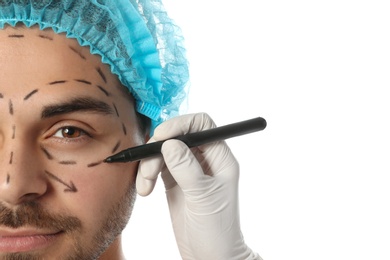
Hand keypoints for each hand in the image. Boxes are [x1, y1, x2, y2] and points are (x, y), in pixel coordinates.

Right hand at [136, 113, 260, 259]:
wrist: (210, 255)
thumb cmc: (217, 228)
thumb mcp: (203, 197)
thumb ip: (186, 168)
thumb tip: (170, 142)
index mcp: (220, 158)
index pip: (202, 125)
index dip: (181, 124)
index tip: (162, 136)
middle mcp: (205, 160)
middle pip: (179, 136)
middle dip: (159, 147)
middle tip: (148, 167)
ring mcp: (189, 170)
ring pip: (165, 152)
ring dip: (150, 164)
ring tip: (145, 187)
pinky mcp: (175, 182)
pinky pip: (158, 167)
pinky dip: (147, 174)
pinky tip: (145, 189)